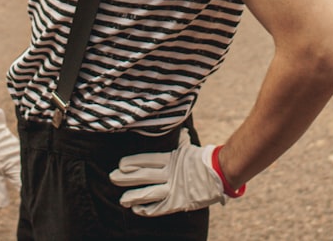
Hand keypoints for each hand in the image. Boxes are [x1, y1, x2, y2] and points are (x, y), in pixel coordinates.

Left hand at [110, 129, 231, 215]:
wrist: (220, 173)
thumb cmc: (202, 158)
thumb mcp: (186, 145)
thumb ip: (175, 138)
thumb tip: (171, 122)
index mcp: (171, 159)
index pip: (147, 160)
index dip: (133, 162)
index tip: (120, 164)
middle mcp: (170, 174)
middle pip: (144, 176)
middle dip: (126, 178)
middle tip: (112, 178)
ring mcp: (174, 189)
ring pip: (150, 194)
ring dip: (134, 196)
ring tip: (121, 200)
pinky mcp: (178, 202)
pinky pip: (161, 207)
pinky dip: (148, 209)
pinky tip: (137, 210)